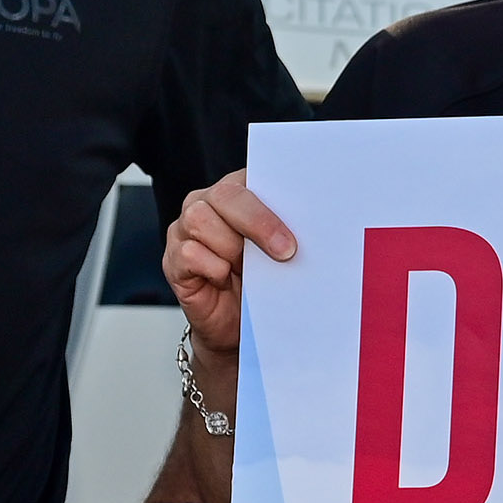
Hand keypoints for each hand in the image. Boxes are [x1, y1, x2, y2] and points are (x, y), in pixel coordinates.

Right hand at [163, 167, 295, 358]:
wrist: (239, 327)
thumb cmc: (263, 284)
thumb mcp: (285, 253)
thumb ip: (295, 232)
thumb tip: (329, 227)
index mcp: (239, 192)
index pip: (253, 175)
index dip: (275, 193)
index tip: (302, 218)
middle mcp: (208, 204)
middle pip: (225, 195)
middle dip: (259, 222)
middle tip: (285, 251)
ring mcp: (185, 230)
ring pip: (201, 220)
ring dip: (232, 247)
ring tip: (247, 269)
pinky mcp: (173, 260)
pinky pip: (189, 253)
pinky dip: (214, 268)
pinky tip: (226, 279)